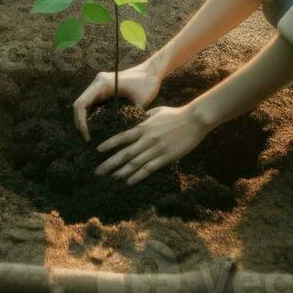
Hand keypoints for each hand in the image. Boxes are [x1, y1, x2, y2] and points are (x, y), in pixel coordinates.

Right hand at [72, 62, 162, 139]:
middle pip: (79, 104)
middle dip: (80, 122)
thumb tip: (119, 135)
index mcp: (103, 83)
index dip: (80, 121)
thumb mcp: (140, 103)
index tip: (87, 135)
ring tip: (89, 135)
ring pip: (84, 103)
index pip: (82, 103)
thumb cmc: (147, 85)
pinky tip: (96, 126)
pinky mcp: (104, 88)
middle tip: (86, 138)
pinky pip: (92, 102)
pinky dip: (90, 114)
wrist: (152, 71)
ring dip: (84, 118)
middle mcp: (98, 82)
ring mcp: (100, 84)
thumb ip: (128, 117)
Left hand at [95, 104, 211, 185]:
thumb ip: (145, 117)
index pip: (122, 137)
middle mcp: (147, 139)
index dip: (109, 144)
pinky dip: (137, 176)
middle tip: (98, 172)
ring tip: (111, 178)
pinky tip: (129, 182)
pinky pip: (149, 169)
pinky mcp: (166, 157)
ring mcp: (156, 149)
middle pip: (125, 153)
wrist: (195, 119)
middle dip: (110, 163)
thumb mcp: (157, 111)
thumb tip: (136, 119)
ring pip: (135, 163)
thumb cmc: (176, 114)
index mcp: (144, 127)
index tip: (98, 151)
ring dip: (121, 172)